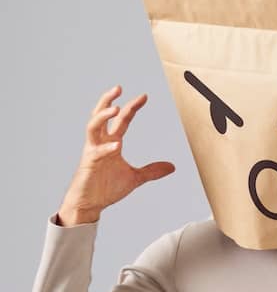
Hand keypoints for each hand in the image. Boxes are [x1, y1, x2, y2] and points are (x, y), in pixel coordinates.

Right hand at [57, 86, 175, 225]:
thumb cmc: (106, 188)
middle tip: (118, 88)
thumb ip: (152, 171)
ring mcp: (92, 152)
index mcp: (110, 143)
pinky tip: (116, 145)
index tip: (143, 96)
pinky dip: (106, 148)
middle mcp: (99, 143)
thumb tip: (172, 166)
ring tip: (114, 108)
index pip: (121, 120)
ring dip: (102, 116)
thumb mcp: (135, 178)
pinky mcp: (88, 164)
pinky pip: (96, 153)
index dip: (131, 108)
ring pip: (92, 127)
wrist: (89, 204)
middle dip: (107, 101)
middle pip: (100, 116)